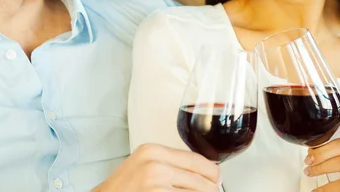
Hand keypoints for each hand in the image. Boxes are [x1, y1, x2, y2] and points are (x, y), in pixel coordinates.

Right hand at [93, 143, 221, 191]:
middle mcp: (156, 166)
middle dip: (211, 189)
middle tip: (212, 191)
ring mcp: (157, 186)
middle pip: (203, 180)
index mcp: (154, 151)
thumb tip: (205, 170)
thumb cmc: (122, 188)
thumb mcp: (144, 164)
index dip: (213, 173)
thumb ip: (170, 162)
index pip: (198, 160)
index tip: (217, 179)